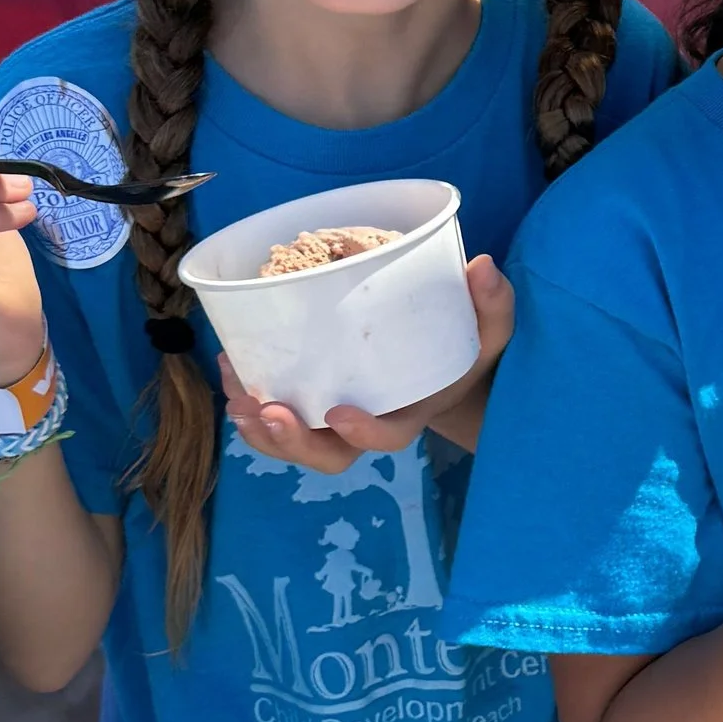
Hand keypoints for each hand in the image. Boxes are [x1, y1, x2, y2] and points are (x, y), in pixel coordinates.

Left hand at [220, 255, 512, 474]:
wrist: (443, 364)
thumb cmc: (464, 347)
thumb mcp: (487, 329)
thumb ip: (491, 305)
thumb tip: (482, 265)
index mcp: (410, 414)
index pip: (389, 438)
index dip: (364, 434)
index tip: (339, 414)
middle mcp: (369, 426)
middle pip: (329, 456)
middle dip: (293, 442)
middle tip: (266, 411)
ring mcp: (336, 421)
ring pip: (294, 445)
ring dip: (260, 429)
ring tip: (236, 396)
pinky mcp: (313, 403)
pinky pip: (276, 419)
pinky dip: (249, 401)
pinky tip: (232, 368)